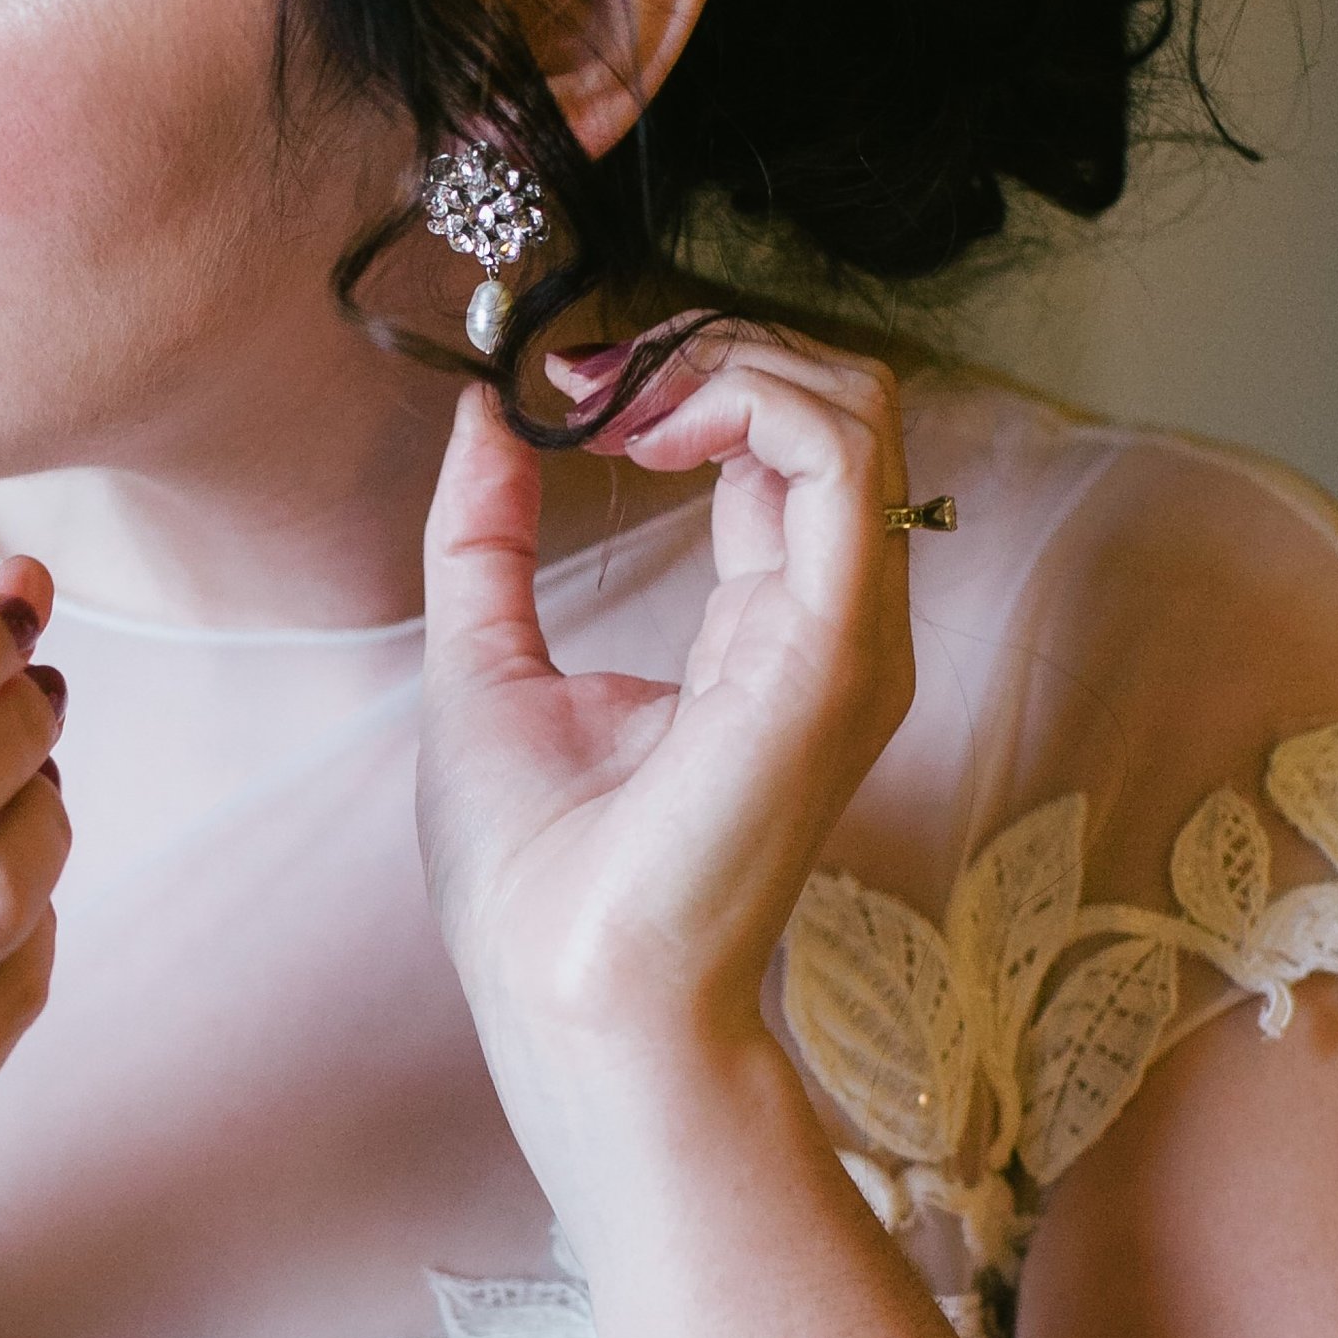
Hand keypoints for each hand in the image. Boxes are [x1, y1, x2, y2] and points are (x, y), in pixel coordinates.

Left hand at [418, 325, 916, 1095]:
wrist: (565, 990)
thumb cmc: (529, 872)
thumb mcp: (482, 657)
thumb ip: (487, 531)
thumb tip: (484, 411)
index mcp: (766, 628)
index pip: (779, 444)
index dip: (677, 376)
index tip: (566, 382)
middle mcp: (831, 622)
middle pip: (835, 403)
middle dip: (707, 346)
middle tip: (589, 373)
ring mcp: (849, 633)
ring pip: (856, 407)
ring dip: (725, 358)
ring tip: (617, 397)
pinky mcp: (835, 645)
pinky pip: (840, 457)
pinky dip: (746, 398)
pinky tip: (646, 431)